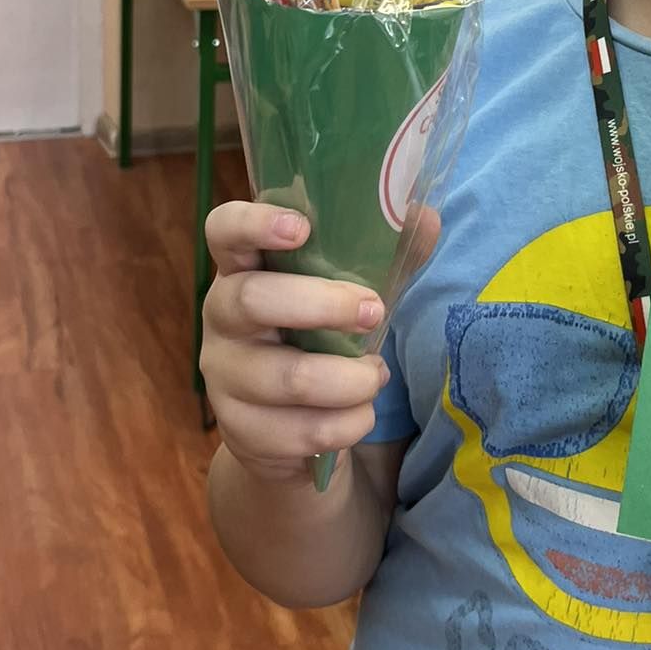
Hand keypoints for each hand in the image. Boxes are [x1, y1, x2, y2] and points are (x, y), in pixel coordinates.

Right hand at [199, 202, 390, 483]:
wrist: (285, 430)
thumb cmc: (317, 338)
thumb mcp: (344, 293)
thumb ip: (384, 254)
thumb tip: (429, 218)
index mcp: (243, 268)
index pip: (224, 229)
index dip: (254, 223)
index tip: (300, 227)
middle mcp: (221, 317)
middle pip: (252, 300)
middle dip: (323, 305)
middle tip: (374, 311)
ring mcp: (224, 375)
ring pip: (288, 377)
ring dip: (350, 380)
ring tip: (376, 374)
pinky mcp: (239, 430)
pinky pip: (301, 431)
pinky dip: (347, 423)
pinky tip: (360, 413)